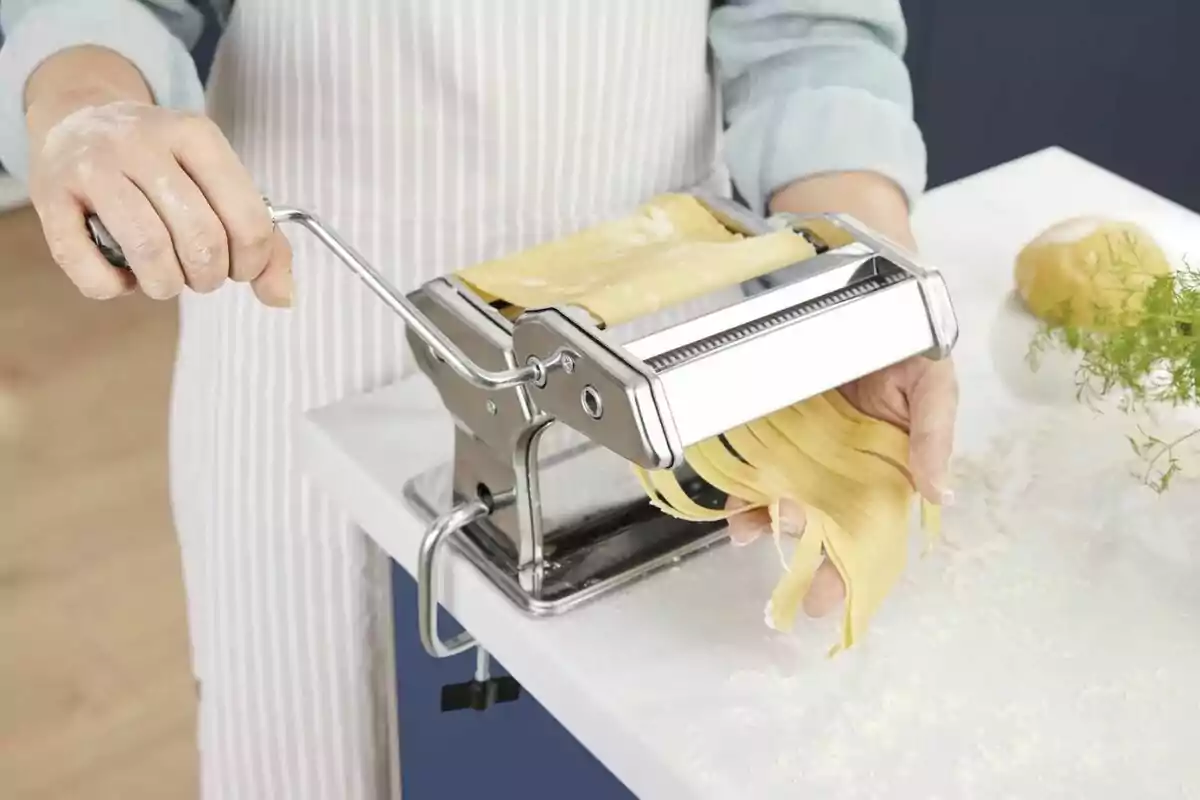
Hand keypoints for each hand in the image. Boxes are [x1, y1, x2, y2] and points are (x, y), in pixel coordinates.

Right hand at [23, 46, 291, 305]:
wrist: (78, 118)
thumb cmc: (163, 164)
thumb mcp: (217, 180)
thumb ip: (261, 237)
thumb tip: (282, 297)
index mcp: (196, 135)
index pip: (248, 219)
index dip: (252, 262)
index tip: (240, 268)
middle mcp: (143, 142)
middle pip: (201, 238)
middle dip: (209, 277)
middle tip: (200, 274)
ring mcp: (93, 166)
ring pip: (149, 251)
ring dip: (166, 285)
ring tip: (165, 277)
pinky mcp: (51, 196)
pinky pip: (90, 270)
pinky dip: (115, 288)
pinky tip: (122, 274)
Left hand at [724, 171, 958, 617]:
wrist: (861, 276)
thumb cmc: (905, 336)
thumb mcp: (935, 379)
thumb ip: (936, 433)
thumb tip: (939, 494)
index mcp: (883, 464)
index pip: (869, 528)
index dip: (852, 567)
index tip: (835, 601)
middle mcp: (836, 462)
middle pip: (818, 522)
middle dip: (803, 558)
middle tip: (790, 588)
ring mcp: (795, 443)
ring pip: (775, 496)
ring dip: (762, 520)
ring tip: (750, 531)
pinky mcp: (761, 419)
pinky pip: (744, 461)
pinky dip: (734, 484)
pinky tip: (729, 500)